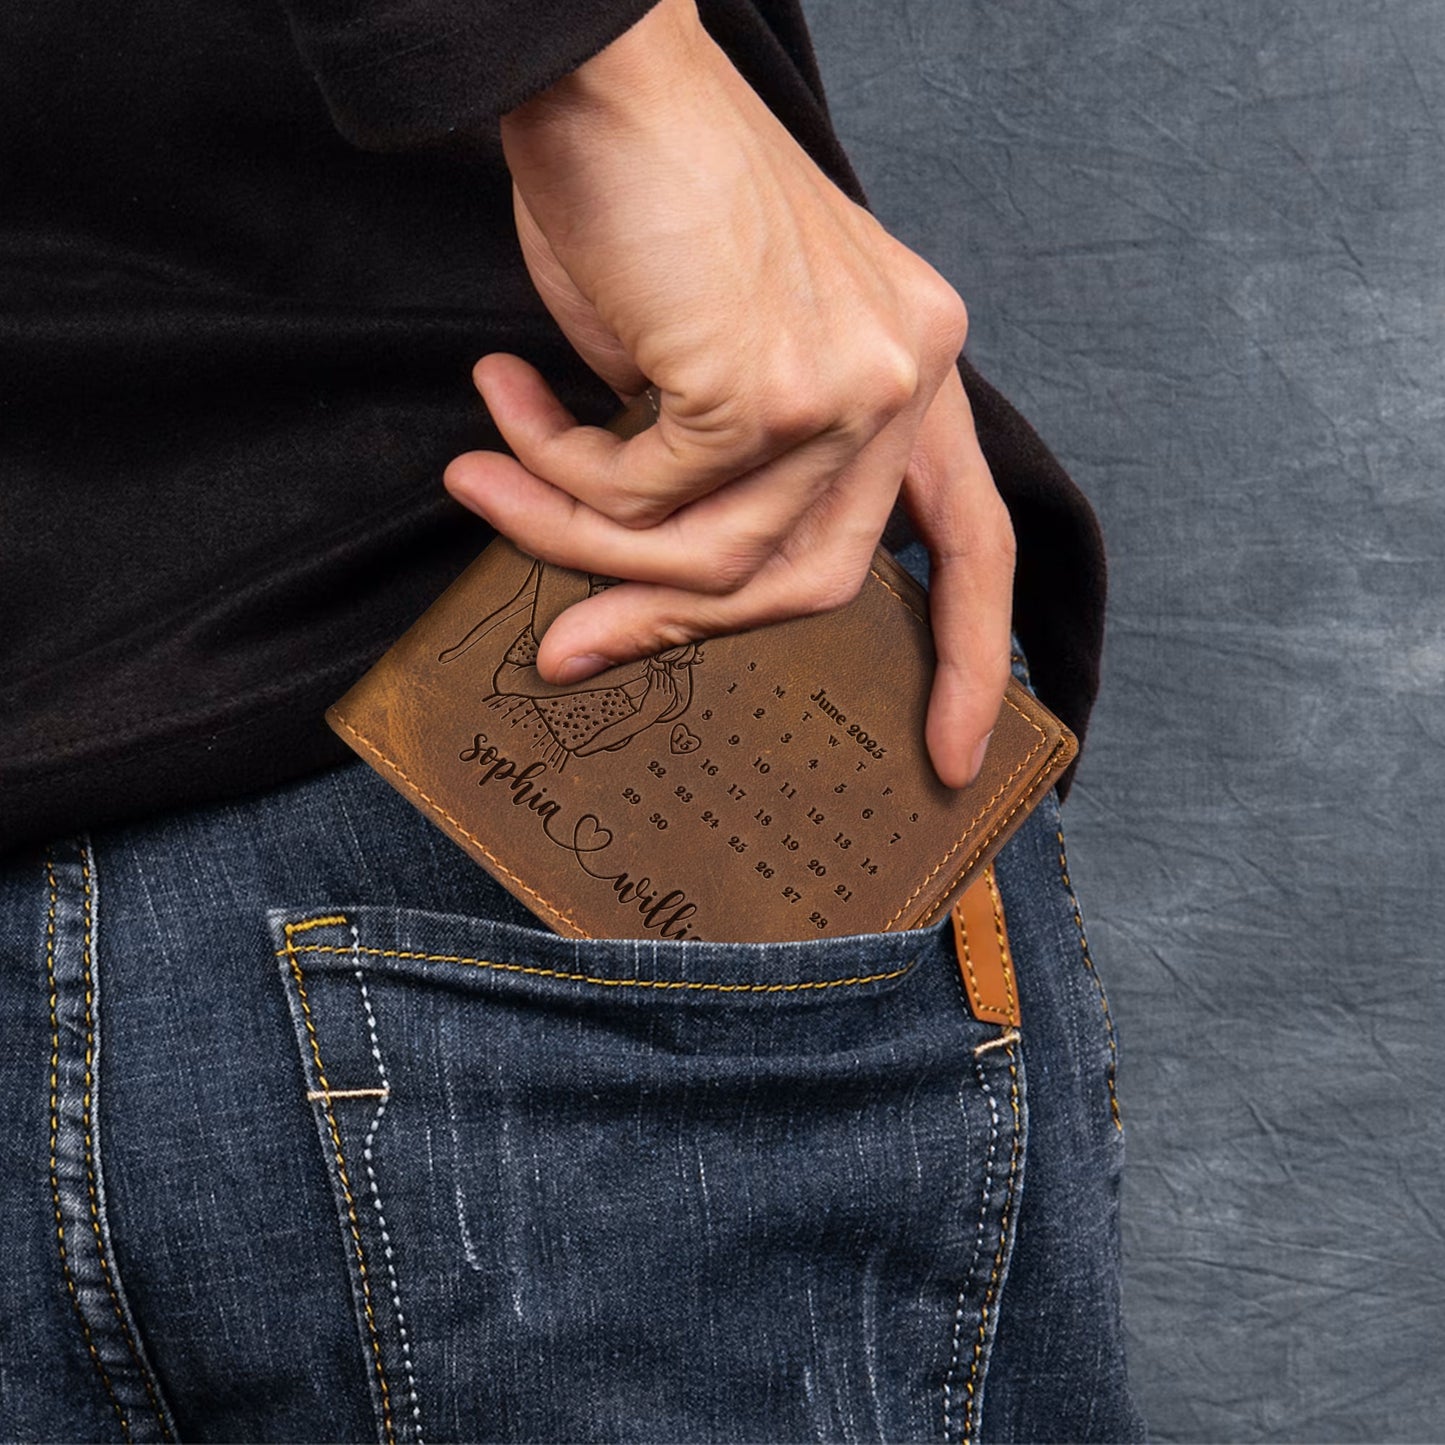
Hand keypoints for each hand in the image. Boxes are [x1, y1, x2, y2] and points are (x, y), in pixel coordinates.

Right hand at [443, 0, 1013, 784]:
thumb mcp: (698, 363)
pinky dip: (557, 470)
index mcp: (915, 365)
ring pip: (711, 554)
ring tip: (488, 483)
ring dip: (576, 535)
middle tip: (571, 643)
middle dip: (673, 627)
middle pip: (815, 583)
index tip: (954, 754)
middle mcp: (907, 374)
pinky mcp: (767, 383)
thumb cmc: (644, 199)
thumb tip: (629, 606)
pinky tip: (507, 401)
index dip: (966, 656)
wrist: (594, 66)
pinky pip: (646, 500)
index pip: (973, 538)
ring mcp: (851, 381)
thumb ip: (706, 480)